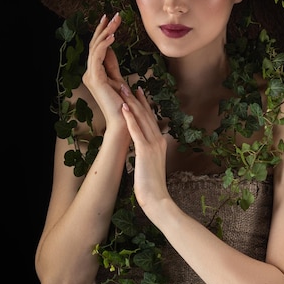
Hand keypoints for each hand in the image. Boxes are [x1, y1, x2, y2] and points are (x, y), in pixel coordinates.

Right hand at [82, 13, 125, 122]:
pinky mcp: (95, 78)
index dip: (103, 33)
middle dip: (104, 28)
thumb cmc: (123, 103)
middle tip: (113, 15)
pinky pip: (98, 57)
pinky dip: (105, 45)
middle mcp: (89, 73)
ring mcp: (90, 76)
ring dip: (106, 32)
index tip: (111, 20)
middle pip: (95, 45)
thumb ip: (112, 65)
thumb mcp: (118, 79)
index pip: (97, 48)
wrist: (123, 121)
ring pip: (96, 48)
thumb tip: (111, 48)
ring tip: (116, 21)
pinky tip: (113, 36)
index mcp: (94, 73)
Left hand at [120, 85, 168, 213]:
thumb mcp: (151, 164)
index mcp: (160, 142)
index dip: (143, 104)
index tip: (137, 91)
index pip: (150, 118)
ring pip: (141, 118)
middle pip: (146, 114)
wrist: (158, 199)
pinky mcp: (145, 151)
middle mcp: (158, 140)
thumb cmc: (152, 185)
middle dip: (136, 98)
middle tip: (127, 84)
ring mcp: (153, 145)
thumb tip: (142, 146)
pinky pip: (136, 131)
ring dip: (131, 103)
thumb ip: (148, 152)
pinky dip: (130, 118)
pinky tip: (123, 108)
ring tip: (123, 89)